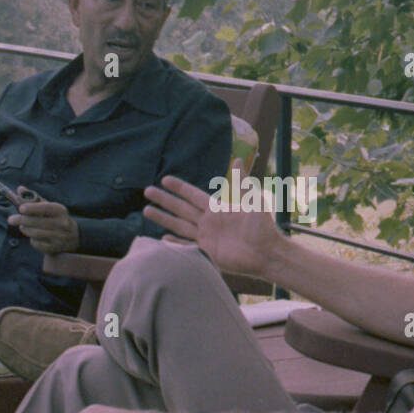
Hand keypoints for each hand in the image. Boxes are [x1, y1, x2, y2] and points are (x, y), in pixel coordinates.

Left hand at [9, 192, 79, 253]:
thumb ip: (34, 198)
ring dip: (25, 229)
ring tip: (22, 226)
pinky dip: (32, 240)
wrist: (73, 237)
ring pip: (36, 233)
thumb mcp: (49, 207)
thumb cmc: (56, 218)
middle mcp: (62, 224)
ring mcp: (59, 237)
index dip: (32, 208)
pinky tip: (33, 236)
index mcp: (60, 211)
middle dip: (22, 220)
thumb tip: (20, 189)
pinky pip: (37, 244)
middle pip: (38, 222)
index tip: (21, 208)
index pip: (46, 208)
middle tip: (10, 220)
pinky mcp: (54, 248)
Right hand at [142, 160, 283, 277]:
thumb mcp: (252, 200)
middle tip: (147, 191)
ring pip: (179, 225)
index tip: (164, 179)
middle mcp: (207, 222)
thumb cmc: (262, 226)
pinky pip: (186, 246)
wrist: (267, 252)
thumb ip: (242, 182)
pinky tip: (161, 239)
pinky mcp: (207, 252)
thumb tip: (237, 159)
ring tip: (146, 210)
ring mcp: (205, 237)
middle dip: (164, 200)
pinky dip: (174, 243)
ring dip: (163, 218)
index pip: (192, 195)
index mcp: (216, 208)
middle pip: (180, 208)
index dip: (179, 187)